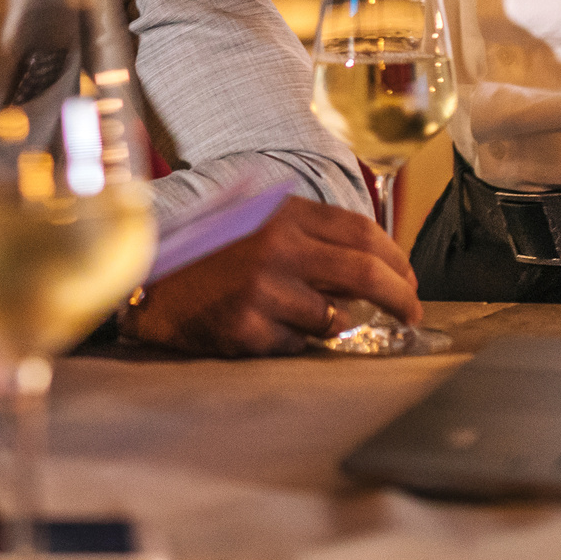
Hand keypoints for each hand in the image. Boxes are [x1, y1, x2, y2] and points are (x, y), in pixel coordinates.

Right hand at [122, 196, 419, 357]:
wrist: (147, 280)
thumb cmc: (210, 253)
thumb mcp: (259, 223)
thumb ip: (310, 236)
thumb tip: (374, 269)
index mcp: (283, 214)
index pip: (363, 232)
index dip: (397, 259)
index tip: (409, 279)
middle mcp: (277, 247)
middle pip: (366, 273)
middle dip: (402, 297)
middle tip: (413, 314)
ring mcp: (263, 289)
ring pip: (335, 318)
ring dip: (337, 324)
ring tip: (313, 320)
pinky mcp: (248, 328)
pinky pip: (298, 345)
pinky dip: (297, 342)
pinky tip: (270, 329)